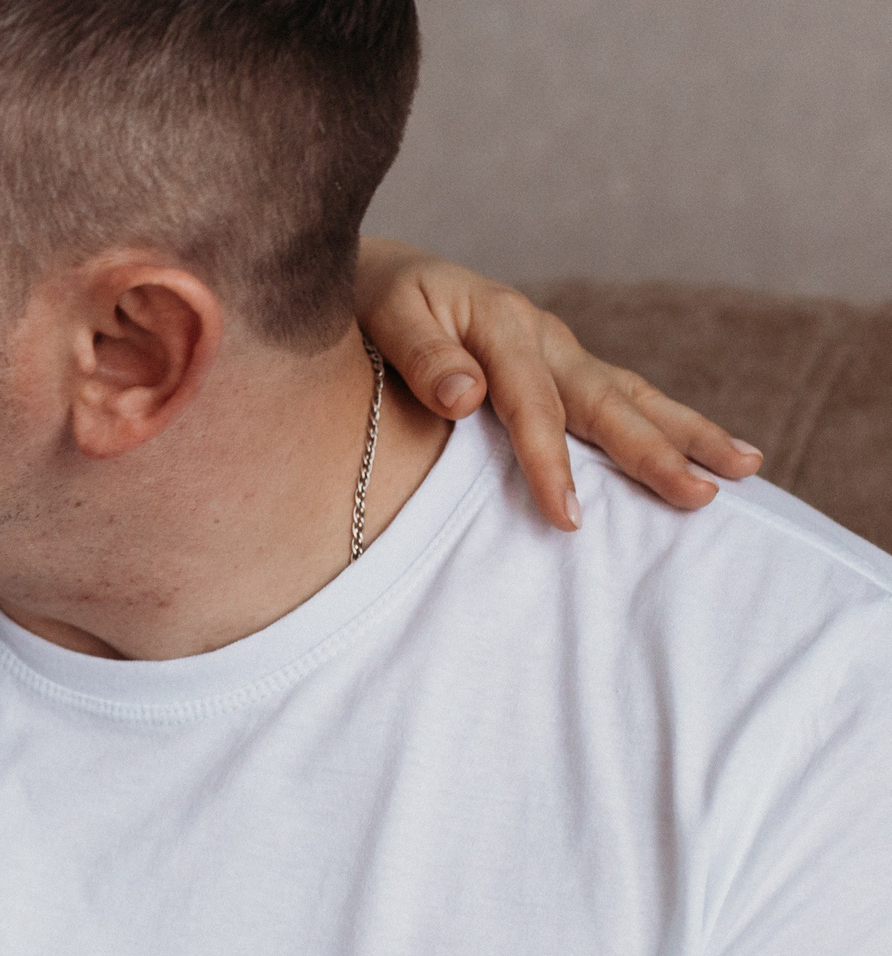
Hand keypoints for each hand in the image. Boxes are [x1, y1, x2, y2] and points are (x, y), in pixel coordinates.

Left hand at [354, 237, 762, 530]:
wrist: (380, 271)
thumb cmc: (378, 301)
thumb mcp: (388, 317)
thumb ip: (423, 357)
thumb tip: (466, 396)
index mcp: (503, 327)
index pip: (533, 408)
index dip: (551, 464)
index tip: (569, 516)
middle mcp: (544, 336)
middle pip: (609, 401)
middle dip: (658, 451)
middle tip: (704, 494)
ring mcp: (559, 349)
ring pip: (632, 394)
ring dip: (688, 432)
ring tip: (746, 467)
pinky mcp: (561, 362)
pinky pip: (619, 395)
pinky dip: (662, 421)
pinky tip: (702, 448)